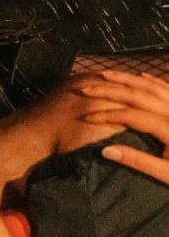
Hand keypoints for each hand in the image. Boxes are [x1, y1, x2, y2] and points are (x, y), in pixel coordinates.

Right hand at [77, 69, 168, 183]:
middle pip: (138, 95)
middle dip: (110, 90)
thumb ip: (139, 162)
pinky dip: (153, 81)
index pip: (131, 115)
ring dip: (128, 78)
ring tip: (105, 74)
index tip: (85, 117)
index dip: (106, 114)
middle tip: (84, 87)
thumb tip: (105, 150)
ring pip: (153, 86)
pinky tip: (141, 77)